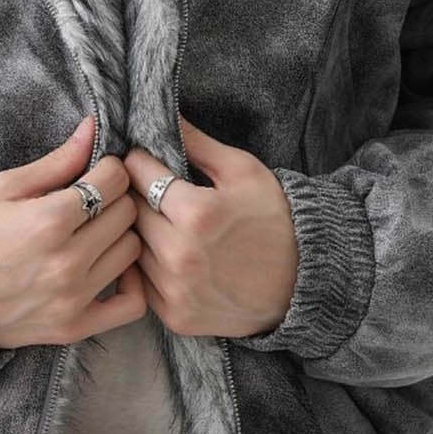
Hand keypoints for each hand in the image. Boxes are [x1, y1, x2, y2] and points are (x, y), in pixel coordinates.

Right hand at [0, 115, 145, 349]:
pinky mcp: (75, 327)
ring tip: (97, 230)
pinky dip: (132, 285)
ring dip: (120, 235)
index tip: (95, 171)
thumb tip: (92, 127)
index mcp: (49, 219)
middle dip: (115, 198)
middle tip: (95, 199)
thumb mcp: (6, 186)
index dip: (107, 168)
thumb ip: (57, 161)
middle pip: (127, 213)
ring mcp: (74, 298)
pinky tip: (111, 267)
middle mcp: (68, 260)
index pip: (114, 179)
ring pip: (133, 251)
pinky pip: (131, 305)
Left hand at [121, 114, 297, 337]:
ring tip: (151, 216)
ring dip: (136, 229)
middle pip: (129, 210)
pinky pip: (140, 282)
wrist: (303, 282)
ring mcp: (175, 290)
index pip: (138, 173)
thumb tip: (162, 116)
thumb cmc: (275, 218)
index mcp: (196, 213)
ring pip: (129, 247)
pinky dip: (144, 265)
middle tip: (142, 184)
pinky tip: (161, 250)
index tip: (142, 157)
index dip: (138, 159)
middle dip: (132, 192)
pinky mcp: (175, 317)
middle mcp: (179, 255)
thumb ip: (196, 142)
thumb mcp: (242, 169)